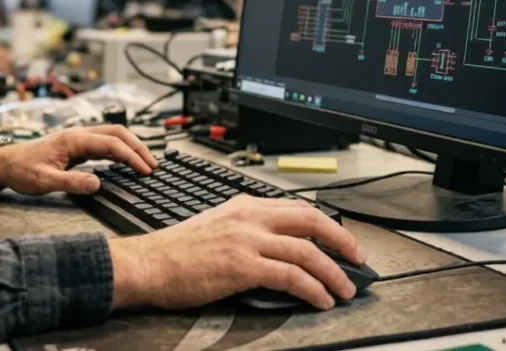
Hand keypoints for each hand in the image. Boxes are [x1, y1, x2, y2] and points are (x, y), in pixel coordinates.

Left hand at [0, 126, 157, 195]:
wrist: (4, 163)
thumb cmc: (21, 170)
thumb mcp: (45, 181)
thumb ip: (72, 182)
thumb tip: (97, 184)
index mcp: (73, 140)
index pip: (112, 144)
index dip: (132, 157)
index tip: (145, 170)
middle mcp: (78, 134)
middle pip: (118, 133)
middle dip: (138, 147)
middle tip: (153, 165)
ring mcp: (78, 138)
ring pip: (113, 135)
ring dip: (131, 146)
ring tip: (145, 163)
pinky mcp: (76, 145)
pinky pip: (104, 142)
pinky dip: (120, 149)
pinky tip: (125, 161)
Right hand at [108, 196, 366, 310]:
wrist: (148, 264)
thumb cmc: (175, 252)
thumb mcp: (214, 226)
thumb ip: (245, 229)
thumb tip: (274, 247)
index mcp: (243, 206)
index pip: (296, 208)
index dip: (325, 224)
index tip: (339, 239)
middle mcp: (249, 218)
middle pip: (310, 221)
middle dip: (341, 241)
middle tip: (357, 259)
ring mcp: (247, 240)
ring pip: (307, 251)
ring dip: (332, 272)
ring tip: (344, 289)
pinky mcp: (243, 266)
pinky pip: (291, 276)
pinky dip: (312, 288)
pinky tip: (321, 299)